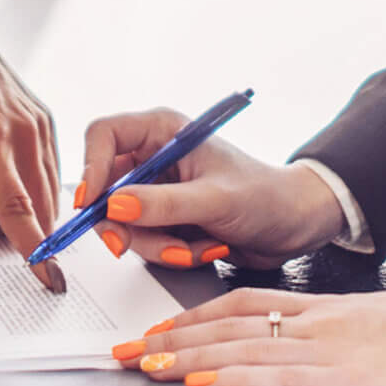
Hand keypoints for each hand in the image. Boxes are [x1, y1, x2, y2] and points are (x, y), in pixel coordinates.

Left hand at [0, 0, 64, 288]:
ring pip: (52, 186)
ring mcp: (37, 120)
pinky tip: (28, 202)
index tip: (47, 281)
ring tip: (34, 244)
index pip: (17, 209)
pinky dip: (43, 188)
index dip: (33, 250)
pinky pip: (50, 164)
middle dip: (40, 240)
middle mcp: (22, 130)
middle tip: (35, 271)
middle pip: (41, 204)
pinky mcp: (42, 114)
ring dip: (44, 217)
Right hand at [76, 109, 342, 267]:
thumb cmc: (266, 198)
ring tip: (196, 247)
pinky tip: (203, 248)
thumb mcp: (215, 200)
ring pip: (123, 223)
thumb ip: (164, 204)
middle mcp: (154, 158)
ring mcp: (158, 191)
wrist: (294, 228)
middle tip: (129, 246)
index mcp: (163, 131)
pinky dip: (170, 253)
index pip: (104, 136)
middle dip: (125, 224)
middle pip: (106, 188)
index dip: (90, 167)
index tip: (90, 204)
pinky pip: (144, 242)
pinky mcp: (165, 220)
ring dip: (156, 245)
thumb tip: (115, 206)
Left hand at [111, 288, 385, 385]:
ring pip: (242, 349)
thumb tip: (313, 342)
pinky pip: (277, 380)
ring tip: (143, 364)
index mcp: (327, 308)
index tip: (160, 324)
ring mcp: (330, 351)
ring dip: (185, 357)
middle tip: (126, 347)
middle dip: (172, 335)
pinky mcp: (345, 382)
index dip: (197, 311)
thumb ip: (340, 329)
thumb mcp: (381, 321)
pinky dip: (233, 380)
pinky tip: (200, 383)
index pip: (246, 302)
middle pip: (230, 323)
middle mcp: (318, 323)